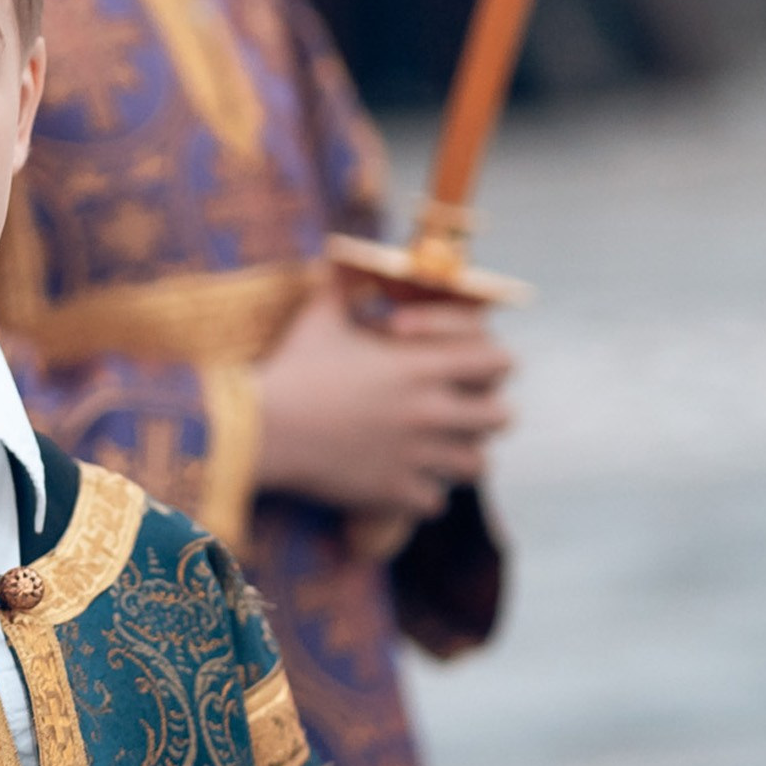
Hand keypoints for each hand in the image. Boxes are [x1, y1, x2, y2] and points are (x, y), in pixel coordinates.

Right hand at [253, 282, 513, 523]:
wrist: (262, 427)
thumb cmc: (292, 367)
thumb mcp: (321, 316)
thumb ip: (344, 288)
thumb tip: (344, 263)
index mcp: (421, 366)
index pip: (500, 360)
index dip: (486, 357)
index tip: (458, 360)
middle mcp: (430, 412)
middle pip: (503, 417)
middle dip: (485, 411)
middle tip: (458, 408)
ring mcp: (417, 456)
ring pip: (477, 466)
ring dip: (459, 455)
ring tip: (434, 448)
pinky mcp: (394, 491)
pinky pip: (435, 502)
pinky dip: (422, 493)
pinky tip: (400, 479)